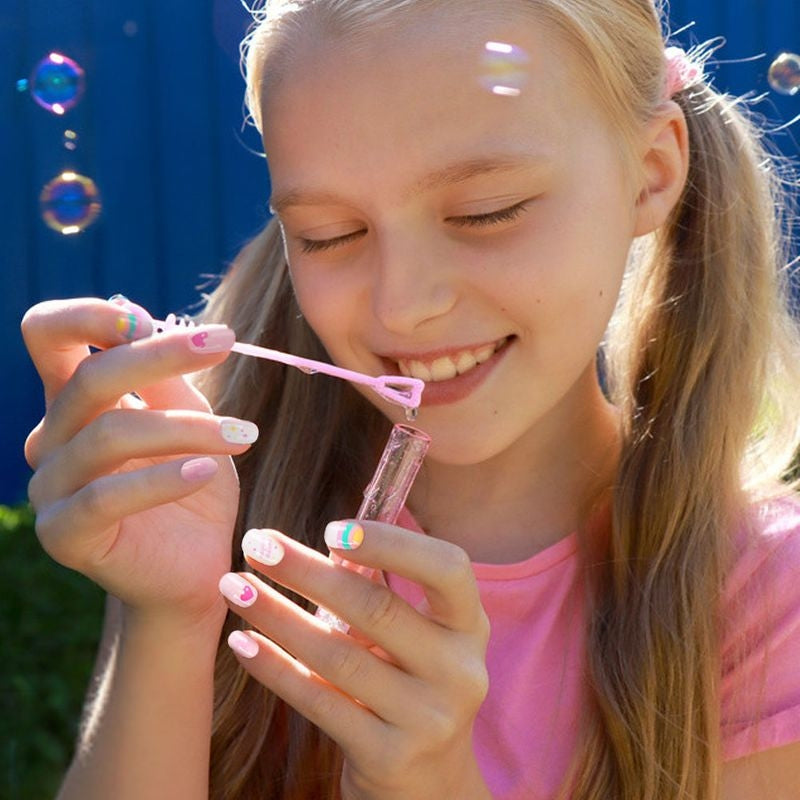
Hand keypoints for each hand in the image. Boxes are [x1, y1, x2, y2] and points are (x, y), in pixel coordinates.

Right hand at [23, 297, 252, 626]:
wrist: (194, 566)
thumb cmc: (193, 485)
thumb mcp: (191, 423)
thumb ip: (167, 381)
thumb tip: (144, 318)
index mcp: (75, 401)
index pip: (49, 335)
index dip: (90, 316)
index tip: (153, 318)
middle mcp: (52, 438)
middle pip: (90, 378)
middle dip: (161, 355)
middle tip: (226, 343)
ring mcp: (50, 487)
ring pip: (112, 434)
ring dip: (187, 428)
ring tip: (245, 435)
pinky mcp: (63, 534)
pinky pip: (107, 496)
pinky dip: (163, 479)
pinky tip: (208, 473)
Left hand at [220, 522, 492, 799]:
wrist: (430, 786)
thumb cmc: (412, 686)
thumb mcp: (417, 638)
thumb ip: (382, 593)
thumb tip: (325, 544)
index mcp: (469, 626)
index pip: (447, 569)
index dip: (391, 543)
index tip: (331, 530)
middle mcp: (460, 670)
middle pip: (376, 607)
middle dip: (307, 571)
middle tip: (257, 544)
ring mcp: (429, 717)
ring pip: (338, 655)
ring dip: (277, 615)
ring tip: (233, 587)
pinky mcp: (390, 757)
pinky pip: (319, 702)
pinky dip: (275, 668)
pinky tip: (242, 642)